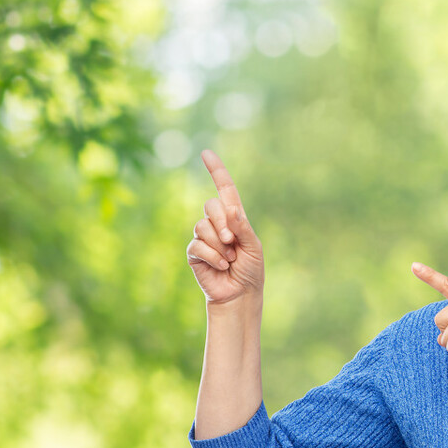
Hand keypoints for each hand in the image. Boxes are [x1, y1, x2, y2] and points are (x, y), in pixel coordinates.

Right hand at [187, 150, 263, 304]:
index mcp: (235, 217)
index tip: (206, 153)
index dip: (216, 171)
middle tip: (232, 241)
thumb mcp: (254, 247)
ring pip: (202, 226)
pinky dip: (212, 256)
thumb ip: (243, 227)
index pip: (224, 189)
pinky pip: (197, 245)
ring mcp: (204, 237)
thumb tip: (231, 209)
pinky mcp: (194, 253)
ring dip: (219, 244)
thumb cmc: (251, 270)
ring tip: (229, 259)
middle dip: (222, 223)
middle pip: (211, 205)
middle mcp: (217, 224)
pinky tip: (220, 266)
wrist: (240, 294)